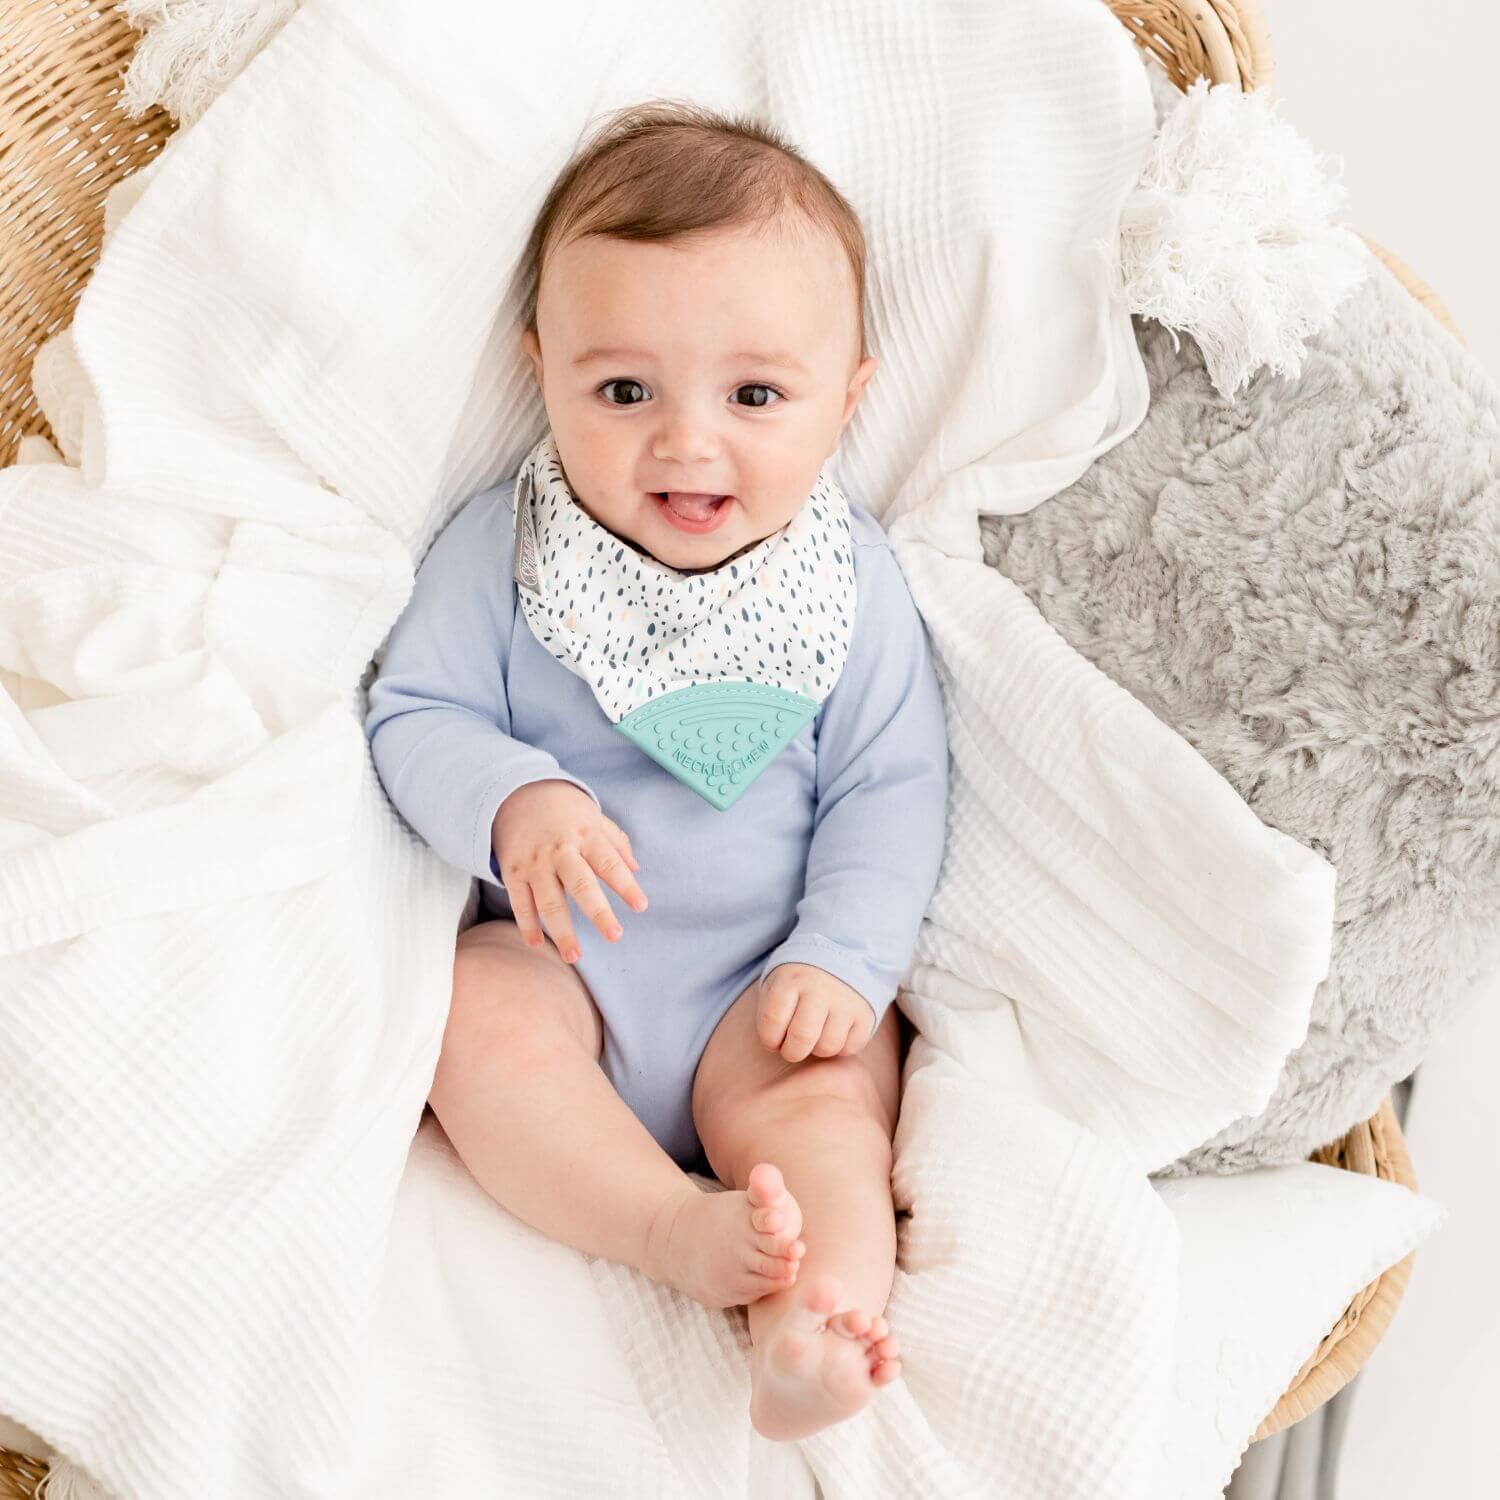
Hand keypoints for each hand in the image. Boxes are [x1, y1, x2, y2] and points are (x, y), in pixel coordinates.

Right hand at [492, 779, 646, 962]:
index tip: (641, 906)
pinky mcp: (513, 872)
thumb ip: (616, 843)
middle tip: (615, 936)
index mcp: (586, 835)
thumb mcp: (594, 817)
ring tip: (575, 956)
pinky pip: (520, 902)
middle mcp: (560, 850)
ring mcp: (534, 863)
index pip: (609, 862)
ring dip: (561, 931)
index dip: (626, 885)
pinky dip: (527, 924)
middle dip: (598, 912)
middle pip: (580, 884)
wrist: (515, 793)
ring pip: (548, 901)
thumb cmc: (565, 811)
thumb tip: (635, 869)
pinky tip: (537, 944)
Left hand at [756, 963, 875, 1061]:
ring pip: (827, 1047)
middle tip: (792, 1047)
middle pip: (802, 1038)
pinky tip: (833, 1033)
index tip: (772, 1040)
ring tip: (814, 1036)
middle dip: (791, 1052)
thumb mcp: (778, 982)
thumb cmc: (800, 979)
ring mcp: (846, 1000)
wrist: (842, 953)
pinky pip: (851, 1048)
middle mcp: (820, 988)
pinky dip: (840, 1048)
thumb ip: (770, 1012)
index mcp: (791, 979)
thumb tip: (774, 1047)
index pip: (772, 1021)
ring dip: (817, 1050)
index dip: (769, 1039)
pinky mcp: (866, 1014)